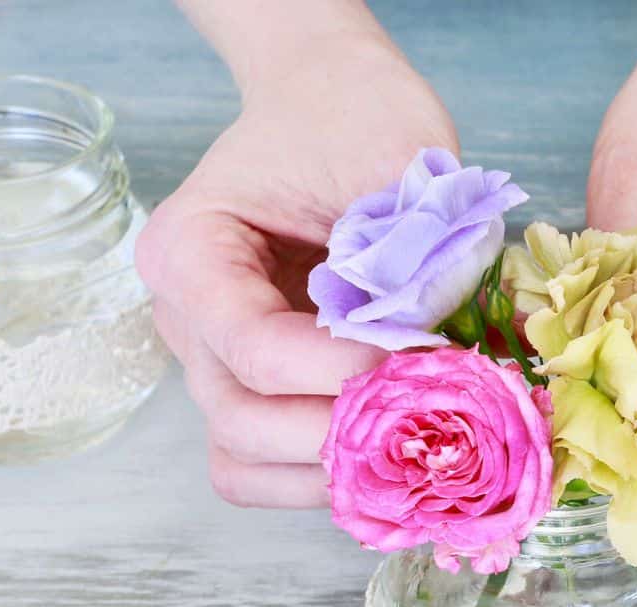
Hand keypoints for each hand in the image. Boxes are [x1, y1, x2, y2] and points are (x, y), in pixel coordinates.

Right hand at [136, 37, 456, 506]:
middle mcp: (186, 317)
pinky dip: (326, 476)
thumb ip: (411, 254)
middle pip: (238, 422)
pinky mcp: (258, 388)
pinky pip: (270, 466)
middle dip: (338, 434)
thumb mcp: (392, 161)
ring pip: (243, 461)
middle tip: (427, 413)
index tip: (421, 358)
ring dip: (329, 472)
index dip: (340, 371)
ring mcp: (215, 360)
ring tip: (414, 444)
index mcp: (191, 250)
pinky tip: (397, 450)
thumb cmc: (353, 115)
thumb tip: (450, 352)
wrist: (332, 100)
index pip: (253, 347)